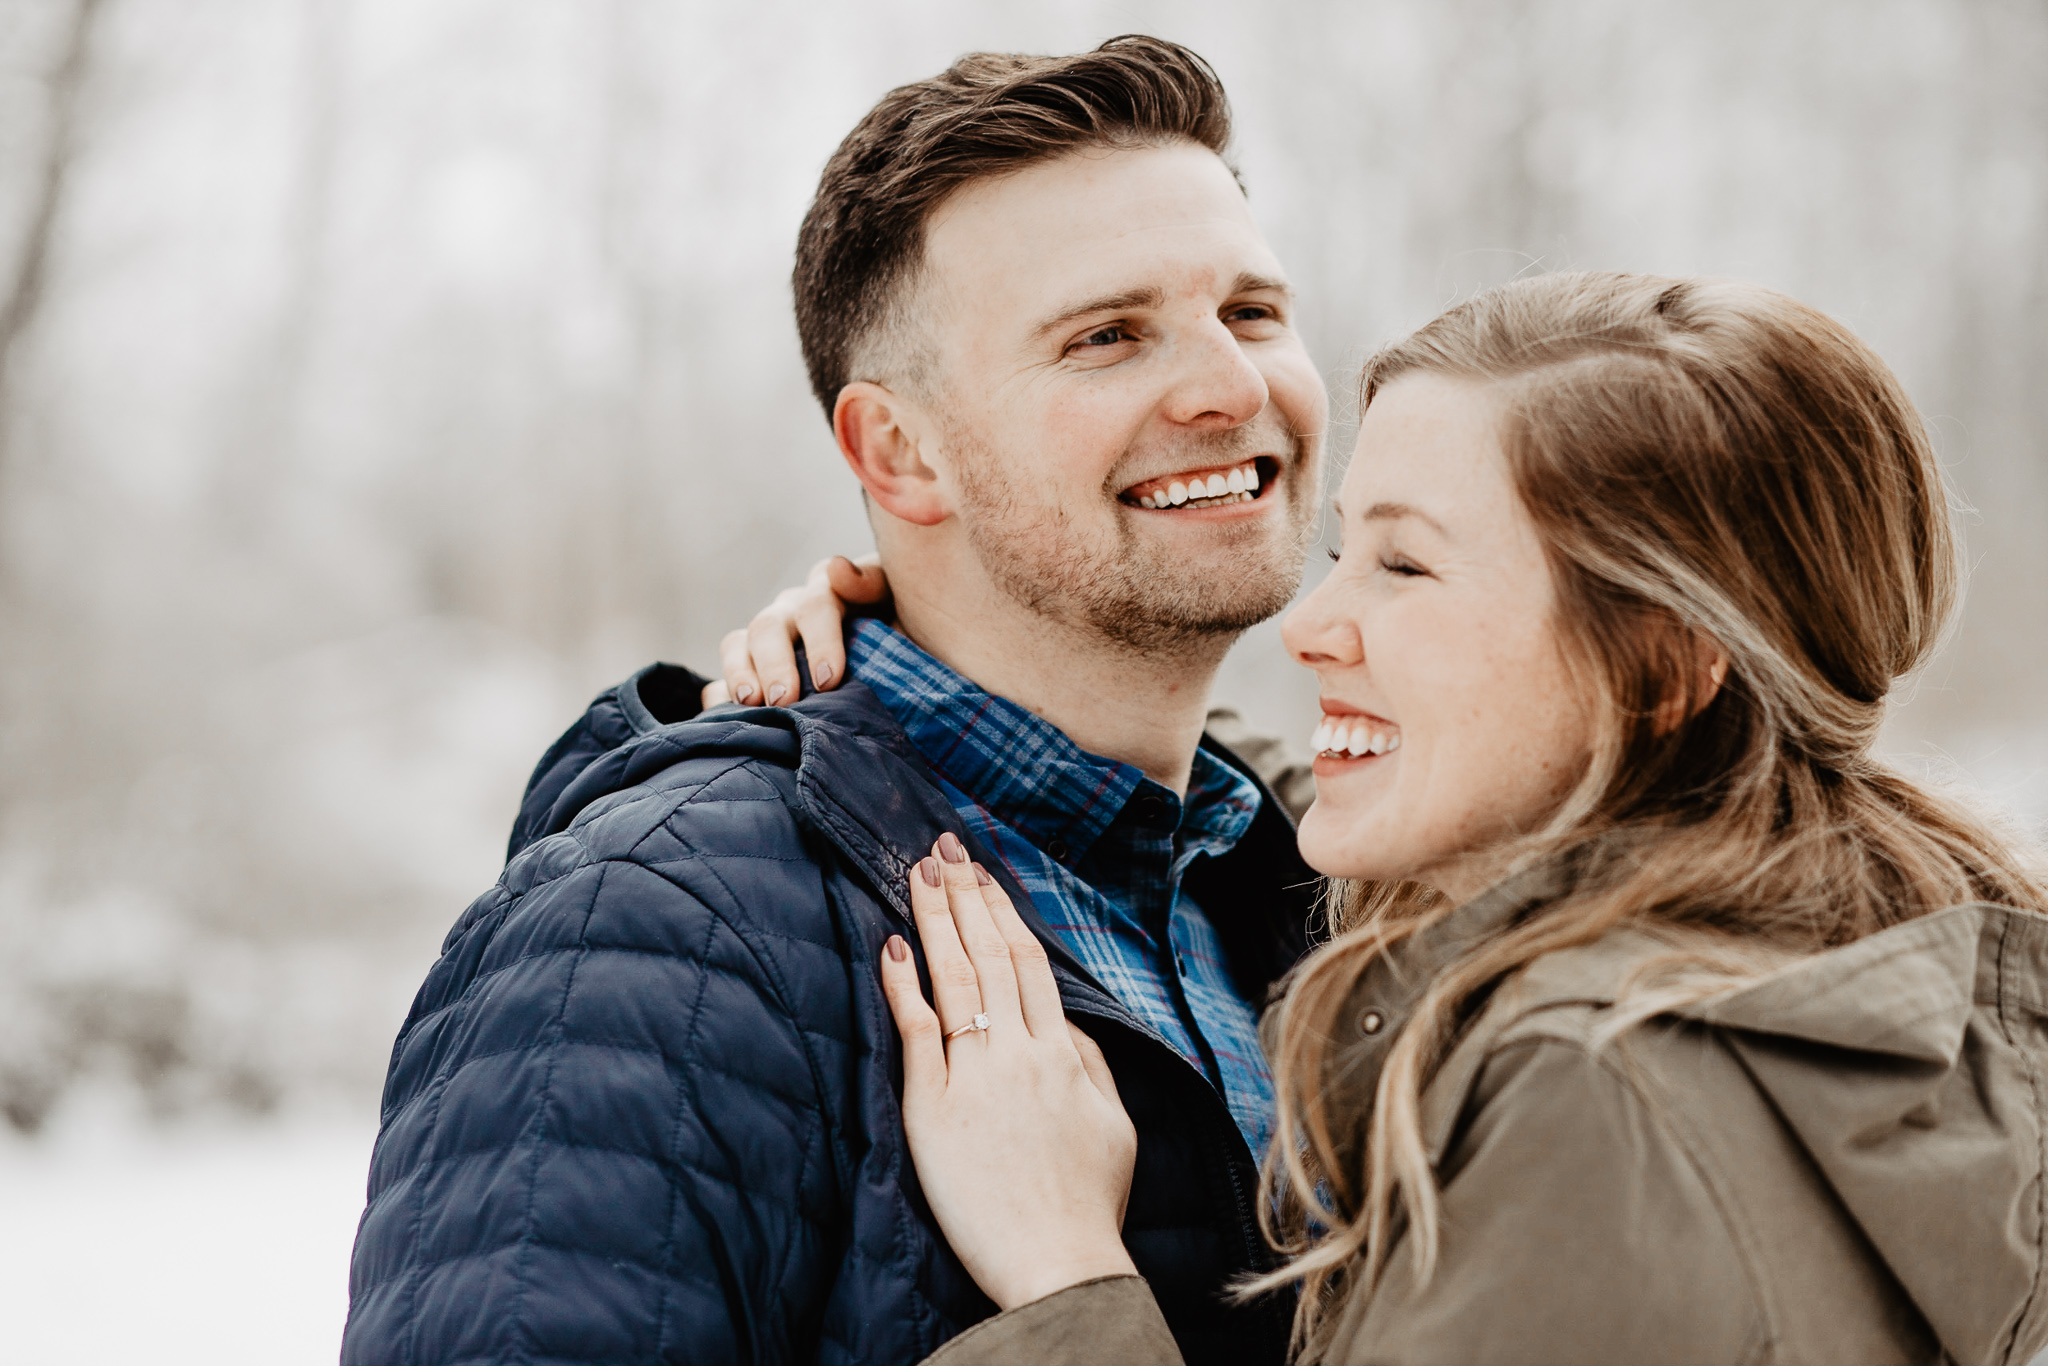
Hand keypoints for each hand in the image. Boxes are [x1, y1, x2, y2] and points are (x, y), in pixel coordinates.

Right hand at [700, 554, 888, 707]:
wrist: (895, 680)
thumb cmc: (904, 640)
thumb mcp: (897, 606)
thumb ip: (871, 584)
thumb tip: (836, 570)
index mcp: (828, 594)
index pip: (817, 603)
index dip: (820, 639)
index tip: (829, 680)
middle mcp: (791, 613)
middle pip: (770, 626)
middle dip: (775, 664)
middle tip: (785, 700)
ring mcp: (767, 643)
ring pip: (739, 644)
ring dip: (741, 673)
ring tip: (751, 704)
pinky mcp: (749, 674)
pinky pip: (722, 680)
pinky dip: (719, 696)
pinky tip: (724, 714)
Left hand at [880, 836, 1139, 1310]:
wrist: (1060, 1264)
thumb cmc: (1088, 1204)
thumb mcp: (1111, 1123)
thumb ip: (1089, 1062)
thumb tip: (1064, 1021)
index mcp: (1065, 1053)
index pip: (1028, 962)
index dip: (1002, 910)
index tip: (982, 872)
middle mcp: (1020, 1053)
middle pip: (989, 956)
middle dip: (965, 897)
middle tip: (942, 847)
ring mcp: (975, 1078)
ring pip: (954, 980)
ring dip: (935, 921)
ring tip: (917, 873)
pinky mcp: (934, 1110)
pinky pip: (916, 1034)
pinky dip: (903, 986)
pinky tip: (891, 946)